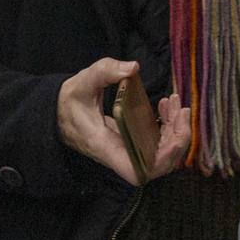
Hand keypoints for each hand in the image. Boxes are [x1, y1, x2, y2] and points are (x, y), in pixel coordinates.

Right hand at [55, 57, 190, 185]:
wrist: (57, 113)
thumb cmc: (69, 102)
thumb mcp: (82, 82)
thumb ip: (105, 71)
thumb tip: (133, 67)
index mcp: (106, 147)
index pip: (137, 172)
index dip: (161, 162)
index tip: (173, 137)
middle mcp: (119, 155)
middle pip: (158, 165)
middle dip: (177, 140)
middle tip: (182, 110)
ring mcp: (126, 151)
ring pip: (160, 154)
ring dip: (175, 131)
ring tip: (175, 104)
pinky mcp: (130, 143)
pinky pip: (155, 144)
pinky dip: (166, 127)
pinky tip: (165, 107)